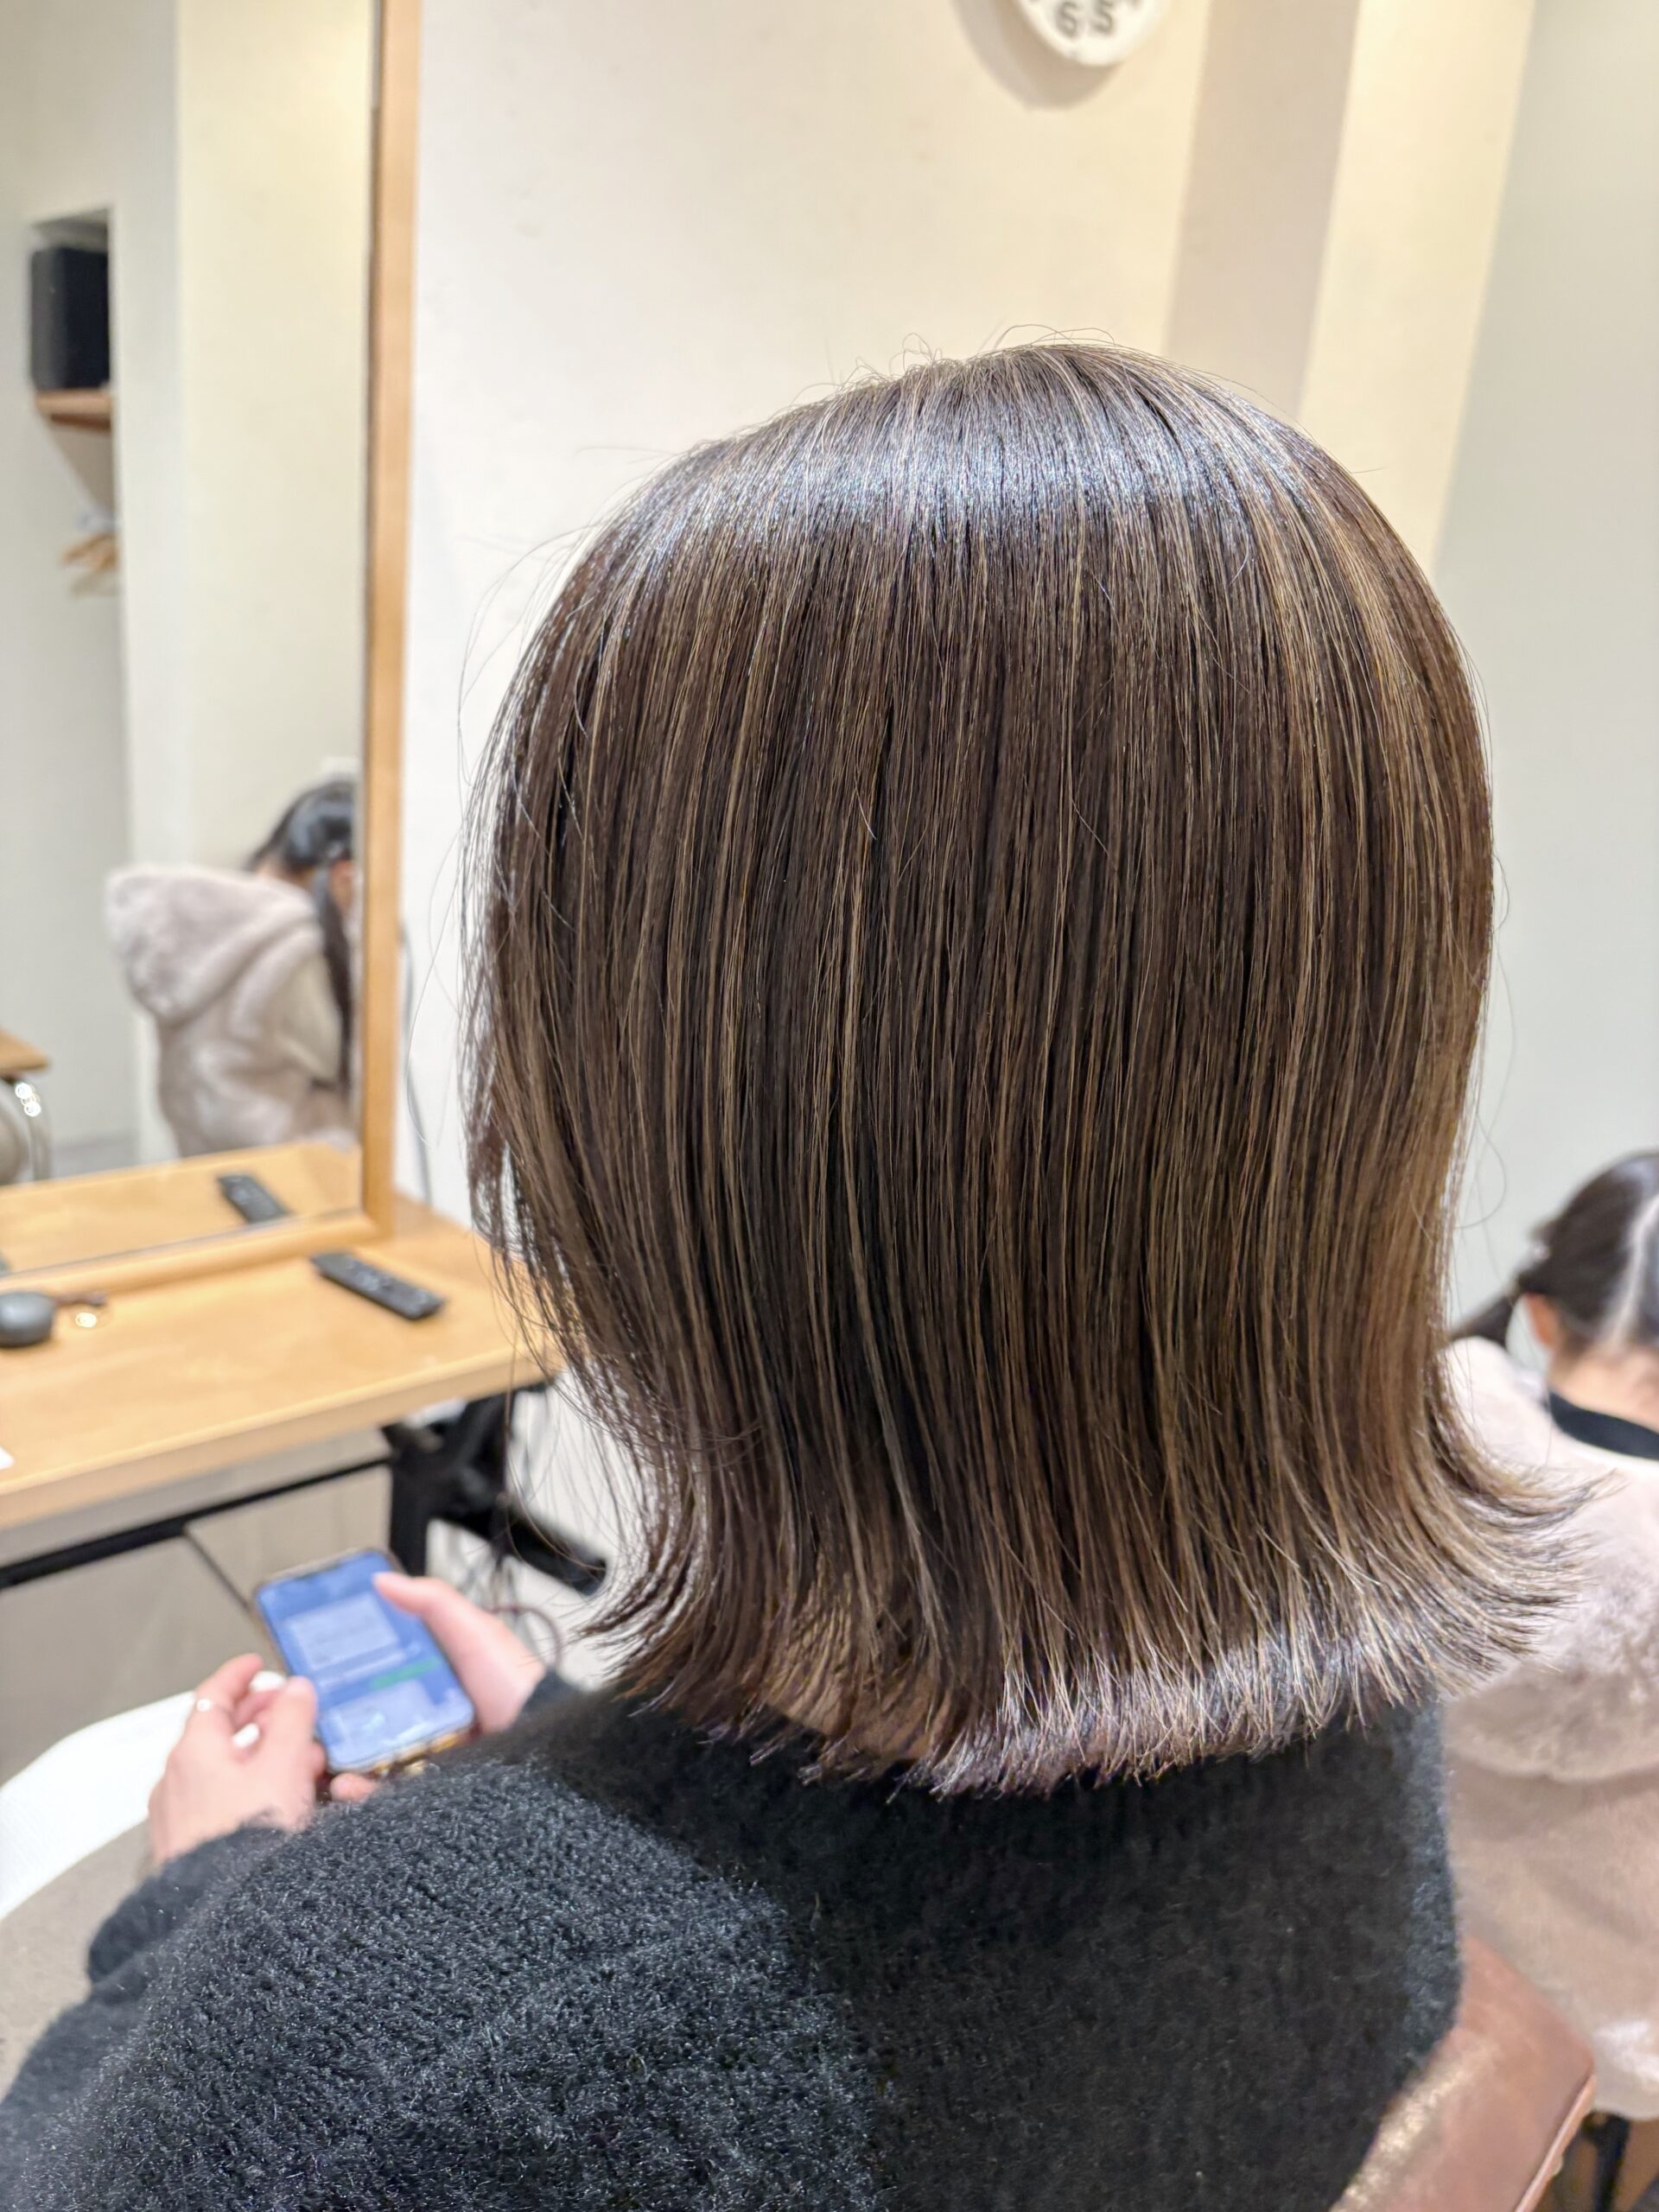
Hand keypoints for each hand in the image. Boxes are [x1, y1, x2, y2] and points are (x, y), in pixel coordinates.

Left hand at [149, 1654, 324, 1863]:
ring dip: (258, 1753)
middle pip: (215, 1730)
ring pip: (220, 1768)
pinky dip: (247, 1786)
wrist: (223, 1918)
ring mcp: (178, 1816)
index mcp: (194, 1751)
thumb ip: (292, 1720)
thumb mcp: (284, 1766)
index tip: (256, 1666)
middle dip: (257, 1715)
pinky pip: (217, 1800)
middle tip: (286, 1708)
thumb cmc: (246, 1842)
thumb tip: (295, 1689)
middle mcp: (177, 1779)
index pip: (213, 1695)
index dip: (239, 1675)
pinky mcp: (188, 1846)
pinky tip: (276, 1801)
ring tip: (297, 1758)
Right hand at [329, 1573, 545, 1803]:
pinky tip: (347, 1787)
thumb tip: (383, 1581)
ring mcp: (427, 1754)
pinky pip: (389, 1794)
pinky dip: (364, 1793)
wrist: (544, 1743)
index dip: (347, 1671)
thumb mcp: (474, 1633)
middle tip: (309, 1722)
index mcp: (434, 1678)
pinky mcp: (429, 1790)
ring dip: (341, 1761)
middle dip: (334, 1722)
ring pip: (371, 1759)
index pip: (379, 1672)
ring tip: (321, 1760)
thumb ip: (434, 1603)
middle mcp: (427, 1716)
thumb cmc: (513, 1684)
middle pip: (367, 1718)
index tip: (317, 1670)